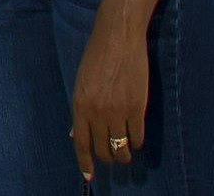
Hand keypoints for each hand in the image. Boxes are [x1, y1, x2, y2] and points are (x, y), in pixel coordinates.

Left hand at [71, 12, 150, 178]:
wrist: (118, 37)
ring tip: (125, 154)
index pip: (81, 145)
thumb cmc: (96, 57)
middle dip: (107, 159)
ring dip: (123, 155)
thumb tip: (76, 136)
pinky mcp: (137, 107)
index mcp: (79, 105)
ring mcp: (118, 111)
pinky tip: (135, 141)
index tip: (89, 177)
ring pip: (121, 148)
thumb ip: (80, 111)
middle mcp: (97, 112)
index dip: (85, 164)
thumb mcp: (81, 83)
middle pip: (102, 150)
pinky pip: (137, 136)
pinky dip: (136, 142)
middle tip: (112, 158)